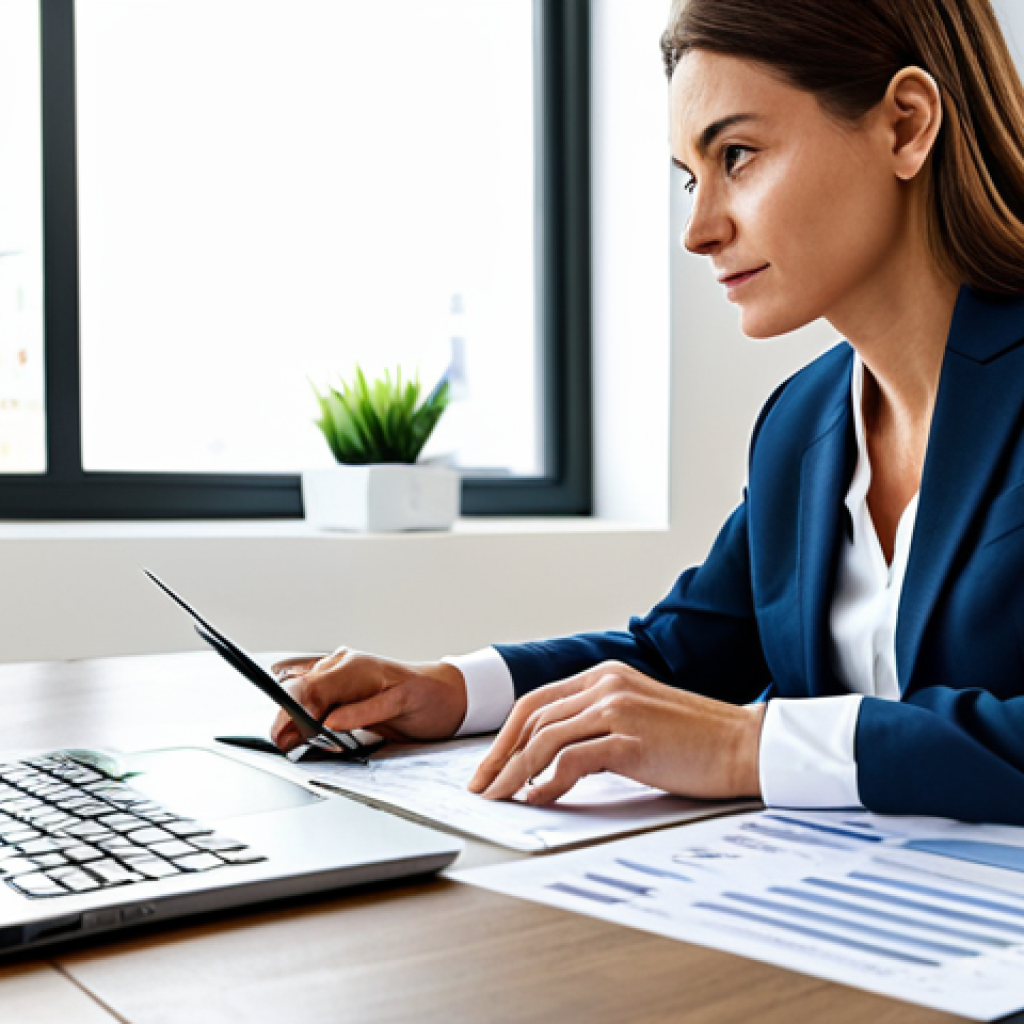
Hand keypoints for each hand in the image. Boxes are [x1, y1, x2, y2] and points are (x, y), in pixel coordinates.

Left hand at [269, 649, 466, 751]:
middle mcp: (356, 665)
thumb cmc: (398, 702)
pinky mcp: (404, 692)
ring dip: (314, 712)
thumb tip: (288, 735)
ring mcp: (381, 677)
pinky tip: (334, 723)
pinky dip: (352, 714)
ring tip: (299, 730)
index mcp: (342, 667)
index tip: (275, 732)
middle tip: (280, 737)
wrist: (447, 694)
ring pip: (337, 689)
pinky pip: (373, 703)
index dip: (284, 709)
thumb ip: (325, 718)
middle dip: (292, 712)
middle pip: (313, 685)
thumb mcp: (357, 712)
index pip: (303, 685)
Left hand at [467, 661, 764, 804]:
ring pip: (544, 738)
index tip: (490, 765)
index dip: (506, 735)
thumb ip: (596, 726)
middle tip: (481, 786)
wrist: (745, 745)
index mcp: (604, 675)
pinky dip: (548, 782)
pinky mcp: (630, 738)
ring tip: (499, 800)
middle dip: (499, 755)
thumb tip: (550, 760)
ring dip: (514, 773)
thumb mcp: (637, 718)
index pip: (537, 701)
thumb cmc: (695, 740)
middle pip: (531, 717)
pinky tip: (538, 800)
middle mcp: (605, 683)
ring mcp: (617, 708)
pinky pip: (572, 760)